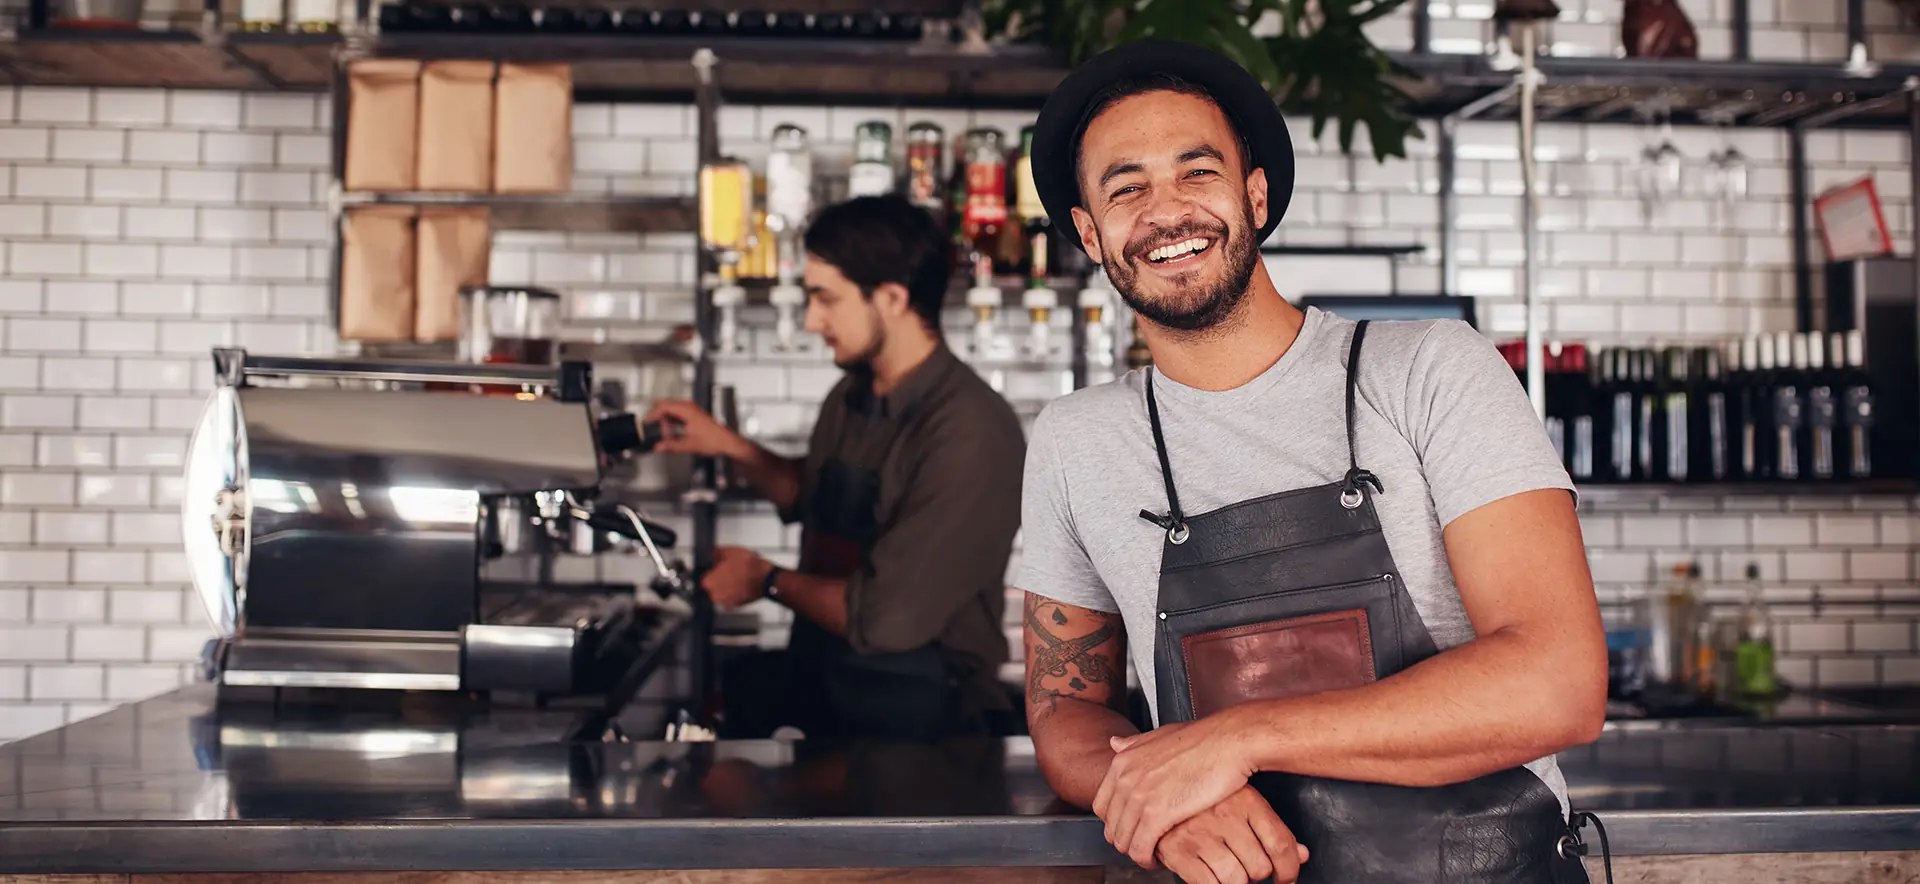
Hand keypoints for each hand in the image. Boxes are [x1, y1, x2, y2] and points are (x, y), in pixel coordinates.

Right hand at [643, 399, 747, 458]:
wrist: (727, 442)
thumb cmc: (714, 440)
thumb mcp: (689, 445)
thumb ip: (671, 446)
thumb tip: (659, 446)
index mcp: (686, 409)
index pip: (662, 406)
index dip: (652, 415)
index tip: (646, 424)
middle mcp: (688, 407)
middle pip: (665, 407)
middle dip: (658, 419)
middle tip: (655, 432)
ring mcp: (691, 410)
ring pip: (670, 411)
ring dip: (665, 423)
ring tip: (667, 437)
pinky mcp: (693, 415)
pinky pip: (676, 415)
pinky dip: (671, 423)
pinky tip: (672, 435)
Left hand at [701, 546, 772, 609]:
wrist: (766, 579)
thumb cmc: (748, 566)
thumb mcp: (730, 551)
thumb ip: (716, 553)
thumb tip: (711, 554)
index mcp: (709, 582)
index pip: (703, 577)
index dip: (710, 571)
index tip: (716, 568)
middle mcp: (714, 595)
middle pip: (711, 587)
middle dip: (718, 580)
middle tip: (727, 571)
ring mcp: (726, 603)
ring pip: (721, 593)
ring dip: (726, 587)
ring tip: (736, 577)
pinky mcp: (737, 606)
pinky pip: (731, 598)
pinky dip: (734, 592)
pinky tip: (741, 584)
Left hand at [1095, 718, 1255, 867]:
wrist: (1229, 742)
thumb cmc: (1203, 740)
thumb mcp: (1160, 736)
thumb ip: (1135, 744)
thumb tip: (1115, 743)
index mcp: (1123, 761)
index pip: (1102, 805)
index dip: (1116, 822)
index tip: (1131, 828)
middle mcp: (1125, 778)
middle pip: (1110, 826)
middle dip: (1126, 839)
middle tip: (1143, 844)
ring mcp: (1139, 796)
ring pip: (1123, 840)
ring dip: (1136, 853)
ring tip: (1152, 855)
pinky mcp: (1157, 814)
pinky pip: (1140, 848)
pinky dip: (1146, 859)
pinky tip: (1159, 859)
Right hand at [1154, 786, 1307, 883]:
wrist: (1156, 787)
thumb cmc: (1204, 797)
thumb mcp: (1243, 802)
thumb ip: (1273, 830)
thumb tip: (1302, 855)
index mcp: (1246, 800)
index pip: (1281, 845)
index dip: (1289, 870)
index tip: (1286, 877)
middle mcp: (1225, 816)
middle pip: (1260, 867)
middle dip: (1257, 875)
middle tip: (1247, 868)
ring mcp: (1200, 834)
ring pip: (1237, 880)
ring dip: (1236, 882)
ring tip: (1228, 871)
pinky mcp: (1179, 850)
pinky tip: (1211, 876)